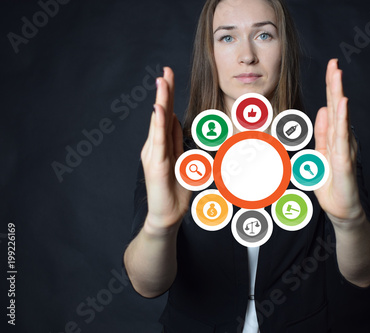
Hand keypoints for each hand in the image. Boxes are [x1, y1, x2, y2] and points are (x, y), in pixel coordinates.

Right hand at [140, 67, 190, 232]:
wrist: (167, 215)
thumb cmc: (175, 190)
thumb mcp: (182, 160)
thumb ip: (177, 141)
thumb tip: (177, 120)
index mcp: (163, 144)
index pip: (167, 115)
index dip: (169, 95)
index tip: (169, 76)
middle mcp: (155, 146)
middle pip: (162, 114)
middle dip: (165, 91)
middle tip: (166, 70)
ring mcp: (154, 154)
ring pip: (159, 122)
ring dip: (162, 101)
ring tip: (162, 81)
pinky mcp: (156, 164)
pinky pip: (159, 140)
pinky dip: (159, 124)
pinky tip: (160, 109)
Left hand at [314, 59, 364, 226]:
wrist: (341, 210)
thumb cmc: (332, 184)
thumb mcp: (320, 155)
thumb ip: (322, 134)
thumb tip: (323, 110)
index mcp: (334, 137)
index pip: (331, 108)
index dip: (330, 88)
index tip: (331, 67)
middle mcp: (342, 140)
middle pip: (337, 108)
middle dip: (334, 84)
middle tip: (334, 62)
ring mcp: (345, 149)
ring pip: (340, 118)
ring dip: (338, 95)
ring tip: (338, 75)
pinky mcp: (345, 162)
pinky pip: (342, 138)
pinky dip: (342, 120)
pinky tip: (342, 104)